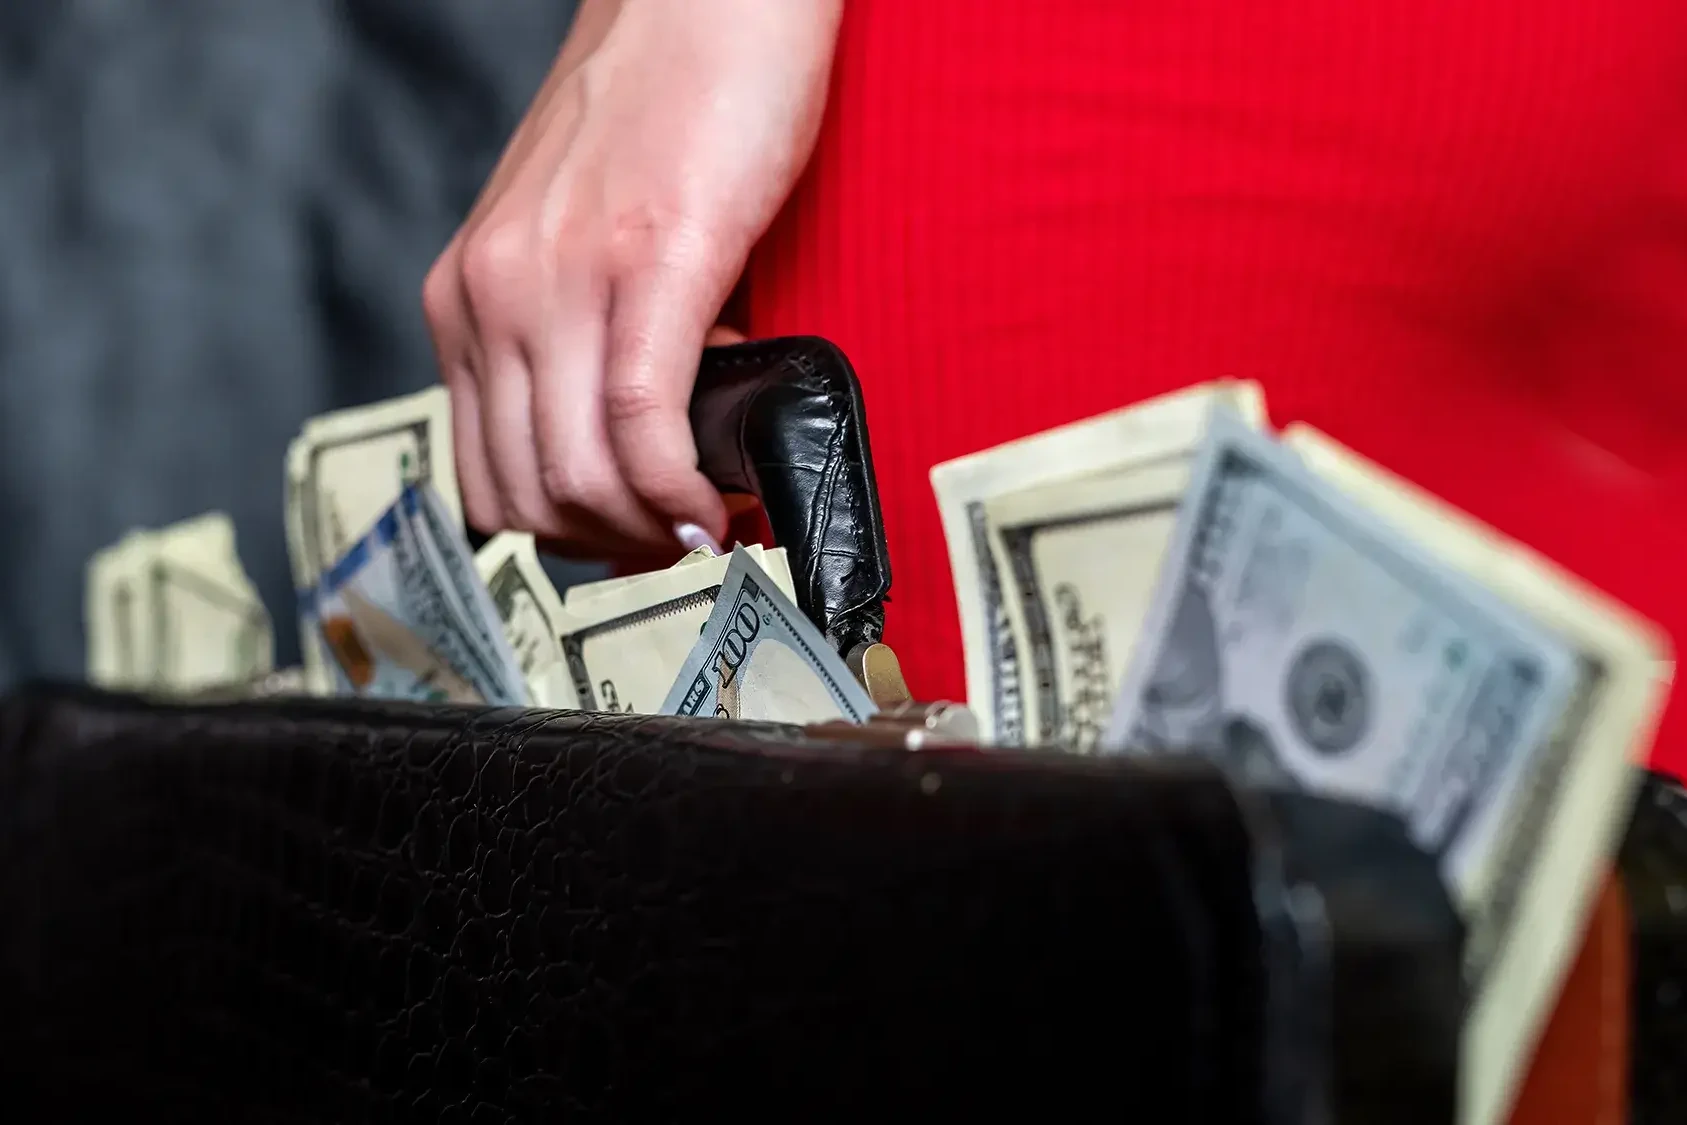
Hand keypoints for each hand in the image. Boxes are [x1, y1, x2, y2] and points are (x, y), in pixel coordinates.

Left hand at [422, 0, 842, 556]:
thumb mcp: (578, 241)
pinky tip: (716, 501)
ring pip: (576, 480)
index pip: (483, 475)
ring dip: (646, 530)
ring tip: (704, 519)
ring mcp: (560, 281)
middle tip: (678, 543)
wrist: (710, 1)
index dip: (565, 536)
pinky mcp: (648, 265)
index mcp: (468, 295)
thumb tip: (640, 433)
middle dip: (610, 546)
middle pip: (526, 494)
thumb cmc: (662, 108)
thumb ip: (580, 333)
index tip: (632, 541)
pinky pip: (642, 429)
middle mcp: (492, 295)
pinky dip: (680, 493)